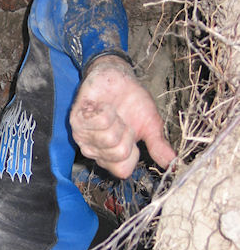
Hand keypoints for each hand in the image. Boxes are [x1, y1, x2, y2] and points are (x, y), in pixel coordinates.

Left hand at [70, 56, 175, 178]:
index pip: (122, 171)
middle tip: (123, 121)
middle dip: (128, 134)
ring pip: (109, 139)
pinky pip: (99, 122)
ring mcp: (83, 136)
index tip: (133, 135)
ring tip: (113, 112)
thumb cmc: (133, 103)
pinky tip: (102, 106)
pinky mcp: (76, 120)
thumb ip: (158, 147)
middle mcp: (94, 151)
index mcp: (110, 157)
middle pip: (118, 154)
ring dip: (118, 121)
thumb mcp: (151, 126)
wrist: (117, 78)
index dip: (134, 153)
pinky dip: (107, 110)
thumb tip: (174, 164)